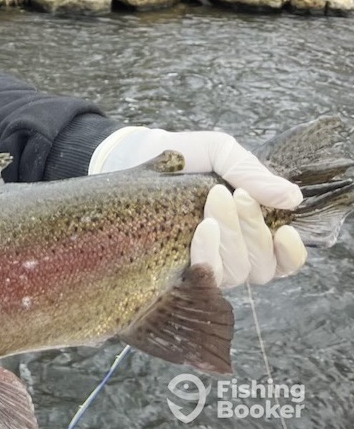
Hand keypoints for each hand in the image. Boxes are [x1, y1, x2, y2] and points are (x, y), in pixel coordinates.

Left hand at [91, 127, 307, 285]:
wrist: (135, 155)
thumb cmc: (185, 156)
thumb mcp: (221, 153)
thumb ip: (253, 173)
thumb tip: (292, 198)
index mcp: (249, 229)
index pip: (282, 260)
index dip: (291, 254)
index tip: (286, 230)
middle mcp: (230, 252)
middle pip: (261, 266)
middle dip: (253, 228)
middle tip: (236, 194)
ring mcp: (204, 262)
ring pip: (236, 272)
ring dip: (231, 237)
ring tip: (215, 200)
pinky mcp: (175, 267)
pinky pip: (204, 276)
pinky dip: (209, 253)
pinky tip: (203, 228)